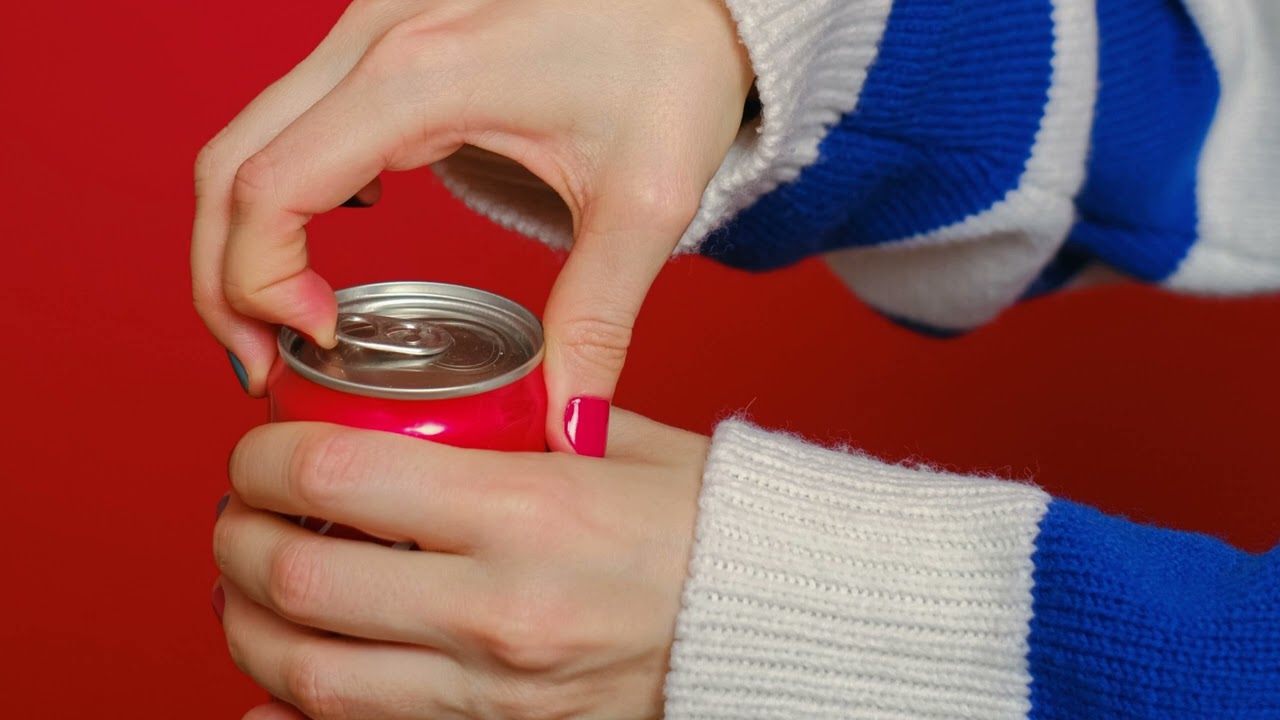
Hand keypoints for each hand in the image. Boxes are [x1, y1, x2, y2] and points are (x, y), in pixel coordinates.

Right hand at [192, 0, 753, 451]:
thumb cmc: (675, 59)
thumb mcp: (645, 199)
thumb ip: (599, 320)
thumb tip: (572, 430)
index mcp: (421, 78)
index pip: (270, 188)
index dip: (259, 284)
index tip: (319, 348)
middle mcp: (372, 38)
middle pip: (230, 165)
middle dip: (225, 279)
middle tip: (265, 365)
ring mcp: (369, 25)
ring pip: (249, 136)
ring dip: (243, 234)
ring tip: (291, 321)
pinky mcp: (386, 33)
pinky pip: (293, 113)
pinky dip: (280, 185)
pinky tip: (338, 237)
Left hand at [212, 409, 709, 718]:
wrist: (777, 624)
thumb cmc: (707, 523)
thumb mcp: (617, 445)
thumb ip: (516, 428)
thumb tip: (424, 413)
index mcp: (530, 512)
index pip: (339, 476)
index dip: (266, 456)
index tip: (260, 447)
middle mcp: (498, 610)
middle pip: (297, 581)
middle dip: (234, 540)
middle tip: (238, 512)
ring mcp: (495, 690)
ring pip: (309, 674)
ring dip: (246, 626)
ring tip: (246, 586)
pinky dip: (296, 710)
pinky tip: (276, 682)